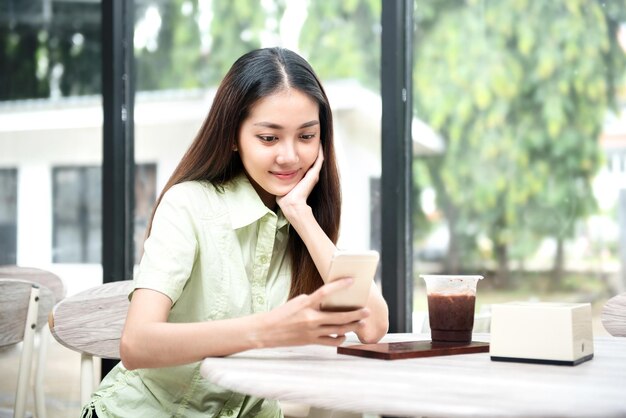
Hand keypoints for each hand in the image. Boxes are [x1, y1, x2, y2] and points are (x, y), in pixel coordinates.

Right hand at [253, 278, 368, 347]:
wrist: (266, 331)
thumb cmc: (281, 314)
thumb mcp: (296, 302)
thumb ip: (313, 302)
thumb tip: (330, 303)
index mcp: (305, 304)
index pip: (325, 292)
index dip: (339, 285)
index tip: (351, 280)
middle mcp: (310, 318)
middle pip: (338, 316)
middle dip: (355, 313)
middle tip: (366, 310)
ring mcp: (312, 331)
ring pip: (338, 330)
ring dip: (352, 326)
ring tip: (361, 322)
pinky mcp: (311, 341)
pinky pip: (330, 342)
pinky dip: (340, 338)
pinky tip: (344, 335)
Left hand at [276, 145, 323, 217]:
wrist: (291, 204)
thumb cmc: (285, 198)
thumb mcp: (284, 184)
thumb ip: (281, 178)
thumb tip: (274, 174)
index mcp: (304, 178)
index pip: (306, 163)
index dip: (305, 154)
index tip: (302, 144)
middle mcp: (310, 176)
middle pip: (313, 159)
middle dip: (311, 149)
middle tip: (311, 138)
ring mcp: (313, 175)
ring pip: (318, 158)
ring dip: (318, 149)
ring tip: (318, 139)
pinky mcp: (314, 175)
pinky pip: (319, 160)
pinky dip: (320, 152)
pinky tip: (319, 144)